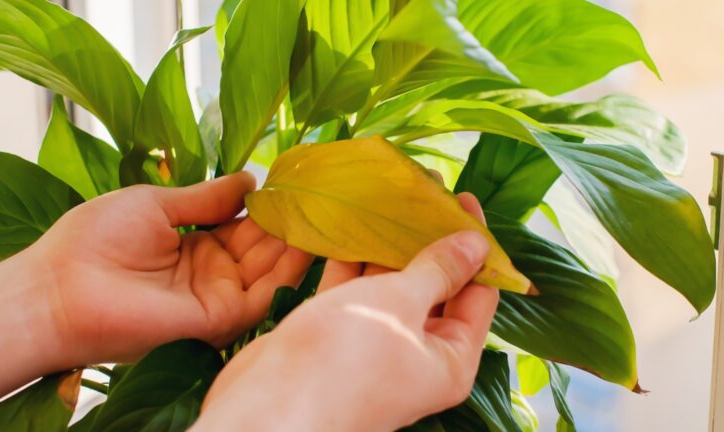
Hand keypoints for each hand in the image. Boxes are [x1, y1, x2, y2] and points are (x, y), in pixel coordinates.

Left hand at [35, 171, 312, 361]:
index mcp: (194, 244)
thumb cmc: (95, 239)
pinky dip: (288, 275)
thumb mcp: (157, 205)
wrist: (59, 287)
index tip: (294, 184)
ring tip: (322, 216)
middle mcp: (210, 271)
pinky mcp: (216, 319)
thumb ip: (206, 197)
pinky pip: (263, 299)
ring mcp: (215, 296)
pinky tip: (306, 245)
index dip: (268, 207)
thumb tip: (249, 179)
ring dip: (296, 246)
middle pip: (262, 247)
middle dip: (289, 224)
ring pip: (270, 272)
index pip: (244, 225)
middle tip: (319, 198)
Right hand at [194, 193, 498, 431]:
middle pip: (434, 286)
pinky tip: (349, 222)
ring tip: (389, 196)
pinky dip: (351, 261)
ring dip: (387, 245)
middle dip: (428, 240)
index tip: (464, 199)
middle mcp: (416, 353)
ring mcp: (373, 344)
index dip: (475, 245)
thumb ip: (438, 270)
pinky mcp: (336, 334)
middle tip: (424, 191)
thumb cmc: (346, 358)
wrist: (268, 406)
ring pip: (389, 285)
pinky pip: (352, 290)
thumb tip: (477, 242)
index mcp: (450, 358)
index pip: (478, 293)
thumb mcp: (400, 304)